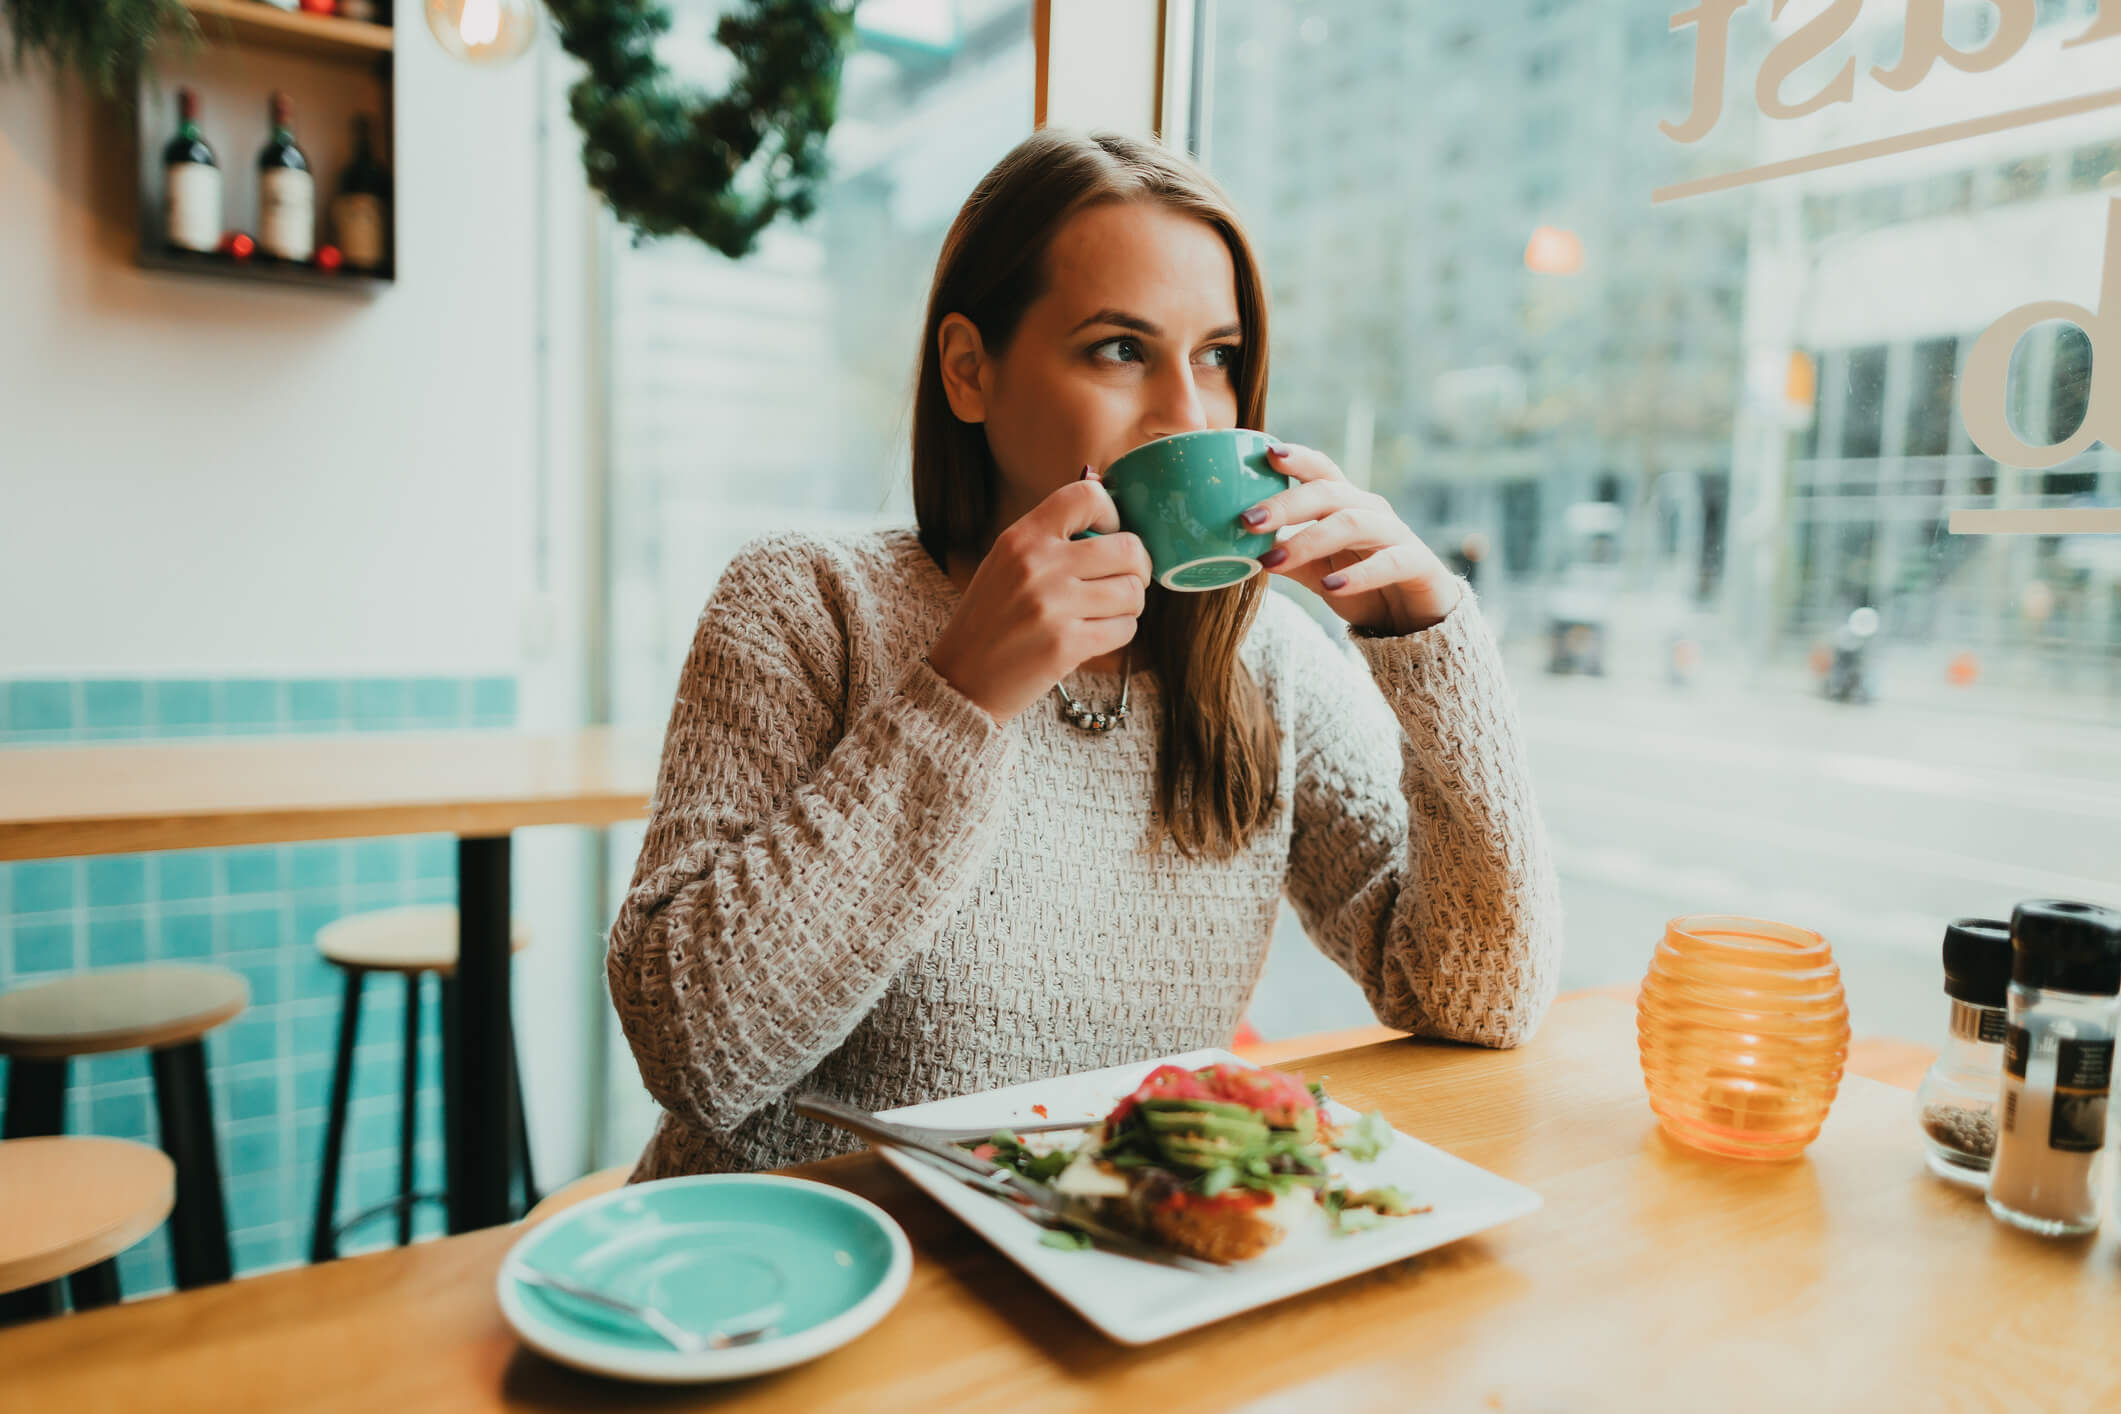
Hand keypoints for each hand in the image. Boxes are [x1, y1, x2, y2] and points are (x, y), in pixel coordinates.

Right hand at [926, 472, 1154, 723]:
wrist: (961, 679)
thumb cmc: (991, 620)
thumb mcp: (1006, 564)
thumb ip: (1050, 540)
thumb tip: (1113, 524)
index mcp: (1021, 538)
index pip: (1087, 496)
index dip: (1112, 513)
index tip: (1108, 535)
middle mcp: (1037, 565)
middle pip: (1128, 548)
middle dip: (1137, 568)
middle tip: (1124, 581)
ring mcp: (1052, 606)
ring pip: (1132, 592)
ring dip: (1130, 605)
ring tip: (1108, 612)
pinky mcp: (1066, 645)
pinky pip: (1125, 629)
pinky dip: (1120, 632)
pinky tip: (1097, 635)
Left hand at [1239, 442, 1461, 633]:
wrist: (1416, 621)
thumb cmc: (1363, 588)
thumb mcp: (1316, 573)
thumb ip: (1286, 557)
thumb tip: (1238, 549)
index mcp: (1346, 505)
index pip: (1321, 470)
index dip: (1297, 459)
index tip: (1265, 454)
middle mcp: (1371, 511)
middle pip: (1329, 493)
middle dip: (1286, 504)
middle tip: (1247, 521)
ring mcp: (1396, 535)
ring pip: (1352, 524)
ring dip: (1309, 541)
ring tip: (1273, 561)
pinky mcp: (1417, 564)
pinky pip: (1388, 563)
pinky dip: (1358, 575)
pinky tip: (1331, 587)